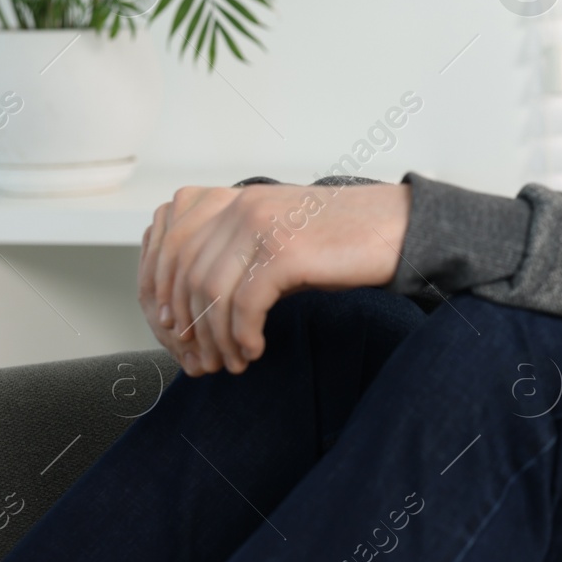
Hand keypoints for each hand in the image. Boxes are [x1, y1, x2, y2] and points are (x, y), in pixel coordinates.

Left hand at [138, 182, 410, 376]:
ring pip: (209, 293)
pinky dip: (242, 336)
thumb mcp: (278, 239)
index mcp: (232, 198)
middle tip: (202, 360)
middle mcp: (240, 205)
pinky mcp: (285, 251)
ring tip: (232, 362)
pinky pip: (243, 305)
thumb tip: (194, 312)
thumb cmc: (343, 242)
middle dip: (188, 327)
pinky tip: (254, 350)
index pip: (168, 245)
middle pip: (183, 274)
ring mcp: (261, 224)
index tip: (174, 332)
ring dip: (216, 339)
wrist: (400, 228)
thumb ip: (235, 256)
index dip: (161, 295)